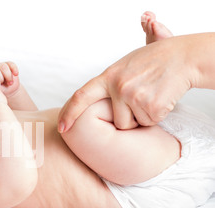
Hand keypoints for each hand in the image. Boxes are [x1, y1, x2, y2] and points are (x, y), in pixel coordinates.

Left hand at [0, 62, 19, 97]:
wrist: (9, 90)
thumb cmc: (1, 91)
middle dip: (1, 79)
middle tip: (4, 85)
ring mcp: (0, 66)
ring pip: (3, 67)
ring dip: (8, 75)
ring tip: (10, 83)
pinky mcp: (8, 65)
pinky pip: (11, 64)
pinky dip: (14, 69)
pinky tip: (16, 74)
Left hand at [58, 37, 194, 131]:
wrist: (184, 57)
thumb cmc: (155, 60)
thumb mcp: (127, 62)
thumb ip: (112, 75)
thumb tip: (117, 42)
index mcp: (109, 76)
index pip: (82, 96)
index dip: (69, 113)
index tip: (61, 127)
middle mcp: (118, 87)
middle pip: (116, 121)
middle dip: (129, 117)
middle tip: (141, 97)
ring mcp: (134, 96)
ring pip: (133, 124)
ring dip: (143, 117)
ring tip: (151, 95)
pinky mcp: (152, 105)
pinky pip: (151, 122)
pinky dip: (158, 115)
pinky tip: (161, 98)